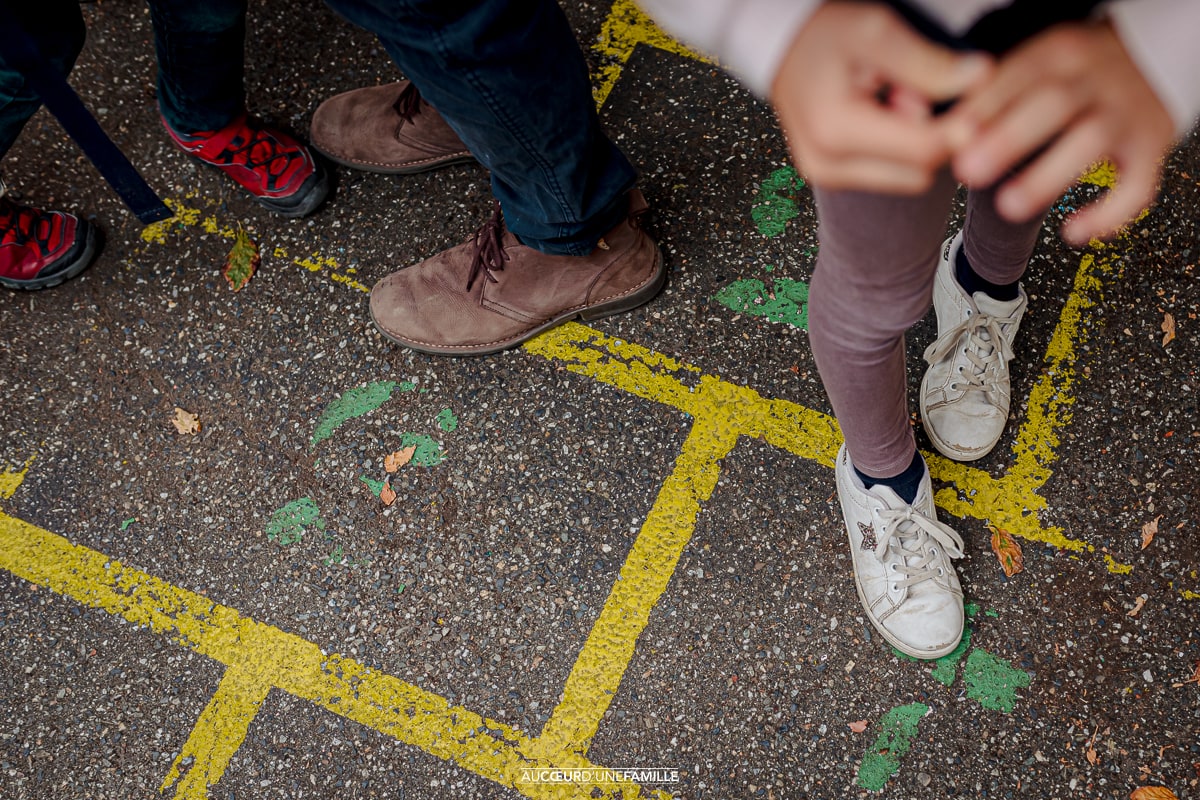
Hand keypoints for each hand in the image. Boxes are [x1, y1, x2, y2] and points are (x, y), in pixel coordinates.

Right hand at [770, 3, 991, 193]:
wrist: (777, 48)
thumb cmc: (822, 34)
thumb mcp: (875, 33)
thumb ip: (927, 63)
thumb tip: (981, 79)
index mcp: (836, 132)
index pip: (923, 150)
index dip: (962, 127)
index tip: (979, 96)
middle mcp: (828, 166)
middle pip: (920, 171)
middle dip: (933, 134)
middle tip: (913, 89)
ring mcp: (827, 176)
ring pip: (909, 177)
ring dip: (917, 143)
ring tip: (895, 99)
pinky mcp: (831, 177)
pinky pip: (890, 174)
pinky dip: (899, 148)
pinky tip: (883, 113)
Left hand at [944, 20, 1175, 244]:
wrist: (1147, 60)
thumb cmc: (1065, 77)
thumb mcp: (1032, 67)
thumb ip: (985, 96)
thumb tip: (929, 131)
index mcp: (1058, 54)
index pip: (1017, 77)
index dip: (983, 107)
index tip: (951, 135)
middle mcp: (1096, 79)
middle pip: (1053, 104)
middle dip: (1008, 138)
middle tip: (966, 170)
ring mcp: (1126, 113)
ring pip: (1092, 142)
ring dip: (1048, 176)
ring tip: (1008, 206)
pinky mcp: (1152, 148)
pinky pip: (1138, 186)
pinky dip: (1110, 214)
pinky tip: (1073, 234)